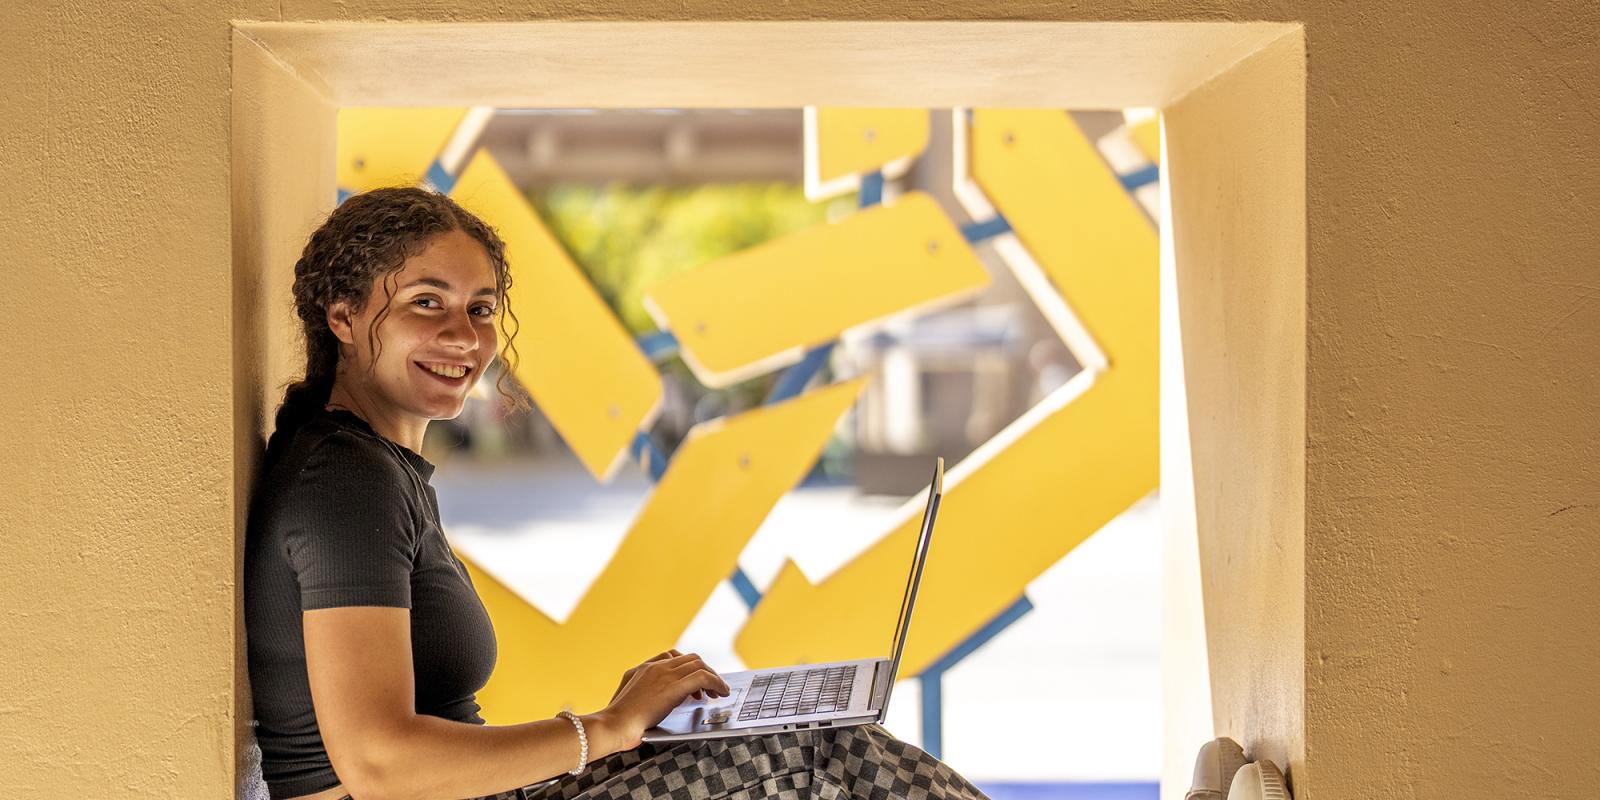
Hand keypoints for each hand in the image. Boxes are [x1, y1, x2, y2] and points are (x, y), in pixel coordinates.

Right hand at [598, 650, 730, 749]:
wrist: (613, 726)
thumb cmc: (617, 722)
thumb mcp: (627, 700)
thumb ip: (642, 694)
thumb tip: (654, 702)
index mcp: (643, 668)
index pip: (672, 656)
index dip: (687, 668)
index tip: (694, 684)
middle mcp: (655, 667)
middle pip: (690, 659)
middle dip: (704, 672)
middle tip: (711, 689)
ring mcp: (664, 675)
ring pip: (699, 665)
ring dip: (713, 677)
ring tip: (719, 692)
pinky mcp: (673, 687)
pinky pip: (703, 677)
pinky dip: (716, 683)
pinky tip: (721, 693)